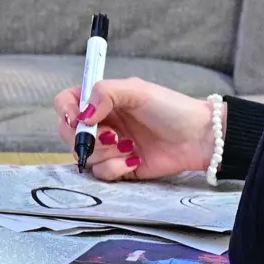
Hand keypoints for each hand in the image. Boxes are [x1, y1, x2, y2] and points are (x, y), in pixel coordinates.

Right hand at [53, 78, 214, 181]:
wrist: (197, 138)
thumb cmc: (171, 109)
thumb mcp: (138, 90)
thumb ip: (105, 93)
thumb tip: (83, 114)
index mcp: (103, 100)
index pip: (66, 102)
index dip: (66, 110)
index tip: (78, 119)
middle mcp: (102, 122)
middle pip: (68, 133)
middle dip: (86, 138)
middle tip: (111, 136)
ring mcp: (108, 147)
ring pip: (84, 156)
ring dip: (104, 153)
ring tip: (129, 146)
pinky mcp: (118, 168)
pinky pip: (100, 173)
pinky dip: (115, 168)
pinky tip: (135, 159)